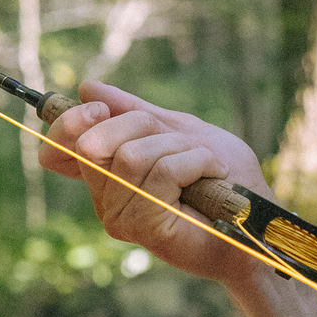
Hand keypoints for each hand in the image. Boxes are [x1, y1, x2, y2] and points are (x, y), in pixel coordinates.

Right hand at [38, 80, 268, 284]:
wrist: (256, 217)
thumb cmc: (224, 178)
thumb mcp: (179, 131)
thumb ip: (136, 112)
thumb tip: (88, 88)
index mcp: (108, 175)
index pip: (60, 148)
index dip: (70, 120)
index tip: (99, 108)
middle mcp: (106, 199)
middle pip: (94, 141)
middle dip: (143, 125)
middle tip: (182, 141)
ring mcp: (122, 217)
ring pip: (131, 155)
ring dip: (180, 148)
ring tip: (205, 165)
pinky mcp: (146, 228)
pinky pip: (161, 172)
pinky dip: (196, 163)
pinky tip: (213, 176)